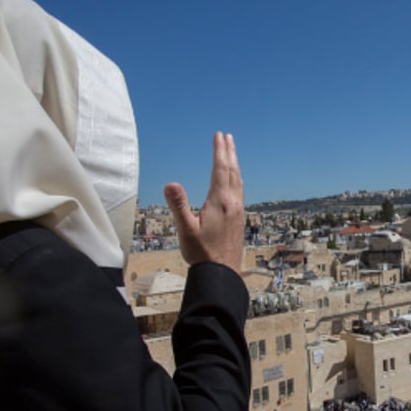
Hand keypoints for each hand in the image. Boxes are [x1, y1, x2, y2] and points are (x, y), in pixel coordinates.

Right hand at [165, 132, 244, 271]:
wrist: (222, 274)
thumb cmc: (202, 254)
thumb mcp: (186, 229)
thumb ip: (178, 205)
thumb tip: (170, 183)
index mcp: (220, 202)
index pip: (220, 169)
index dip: (219, 151)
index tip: (218, 135)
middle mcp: (233, 204)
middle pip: (232, 171)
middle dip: (229, 153)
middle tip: (227, 137)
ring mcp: (238, 212)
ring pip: (238, 181)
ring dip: (234, 165)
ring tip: (231, 154)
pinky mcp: (240, 220)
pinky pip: (240, 192)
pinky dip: (236, 179)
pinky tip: (234, 183)